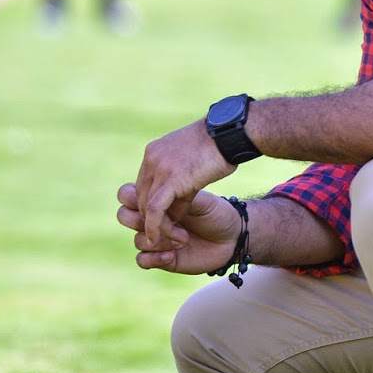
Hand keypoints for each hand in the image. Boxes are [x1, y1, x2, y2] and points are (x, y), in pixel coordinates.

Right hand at [117, 184, 240, 274]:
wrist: (232, 237)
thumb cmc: (216, 213)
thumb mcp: (200, 200)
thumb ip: (178, 199)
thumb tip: (157, 201)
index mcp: (157, 199)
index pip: (127, 194)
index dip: (132, 197)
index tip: (156, 200)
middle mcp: (152, 219)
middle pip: (123, 216)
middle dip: (142, 220)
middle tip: (170, 222)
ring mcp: (155, 239)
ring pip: (137, 239)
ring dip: (159, 240)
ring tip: (184, 239)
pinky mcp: (161, 259)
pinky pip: (141, 259)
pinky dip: (153, 258)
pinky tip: (172, 256)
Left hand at [133, 119, 235, 246]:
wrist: (230, 132)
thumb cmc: (222, 145)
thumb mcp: (194, 161)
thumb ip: (181, 179)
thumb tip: (177, 202)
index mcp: (155, 152)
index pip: (145, 185)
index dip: (154, 205)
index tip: (170, 218)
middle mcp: (151, 160)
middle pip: (141, 197)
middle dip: (152, 219)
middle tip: (170, 233)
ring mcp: (159, 168)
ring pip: (146, 206)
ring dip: (156, 227)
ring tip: (173, 240)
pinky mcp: (171, 179)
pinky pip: (155, 210)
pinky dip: (154, 227)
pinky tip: (158, 239)